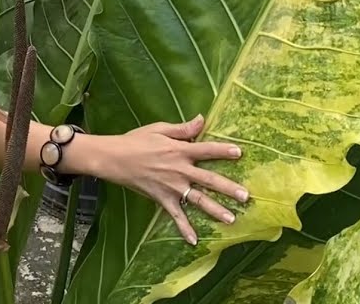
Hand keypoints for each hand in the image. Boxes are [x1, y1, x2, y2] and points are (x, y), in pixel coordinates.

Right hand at [87, 115, 246, 244]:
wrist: (113, 158)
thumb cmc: (135, 140)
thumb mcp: (159, 129)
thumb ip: (183, 128)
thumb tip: (201, 119)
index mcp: (180, 150)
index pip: (206, 149)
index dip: (223, 150)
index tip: (240, 153)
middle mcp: (179, 169)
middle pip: (208, 179)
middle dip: (228, 188)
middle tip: (245, 196)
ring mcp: (171, 186)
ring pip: (197, 200)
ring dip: (215, 210)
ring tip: (231, 219)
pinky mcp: (161, 198)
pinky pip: (175, 215)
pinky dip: (184, 228)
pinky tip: (194, 241)